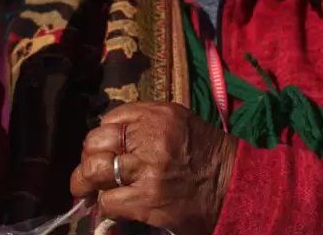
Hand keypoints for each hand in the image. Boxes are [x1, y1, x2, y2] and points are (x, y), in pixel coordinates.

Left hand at [71, 103, 237, 234]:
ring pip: (95, 170)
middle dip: (87, 160)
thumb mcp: (180, 125)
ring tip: (88, 192)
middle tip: (88, 175)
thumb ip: (147, 126)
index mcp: (159, 115)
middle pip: (96, 142)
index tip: (101, 151)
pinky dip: (104, 206)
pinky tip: (112, 208)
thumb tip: (110, 141)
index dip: (101, 138)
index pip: (111, 119)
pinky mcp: (147, 198)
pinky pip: (108, 200)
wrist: (236, 186)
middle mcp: (151, 136)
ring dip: (86, 184)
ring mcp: (148, 168)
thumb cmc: (208, 157)